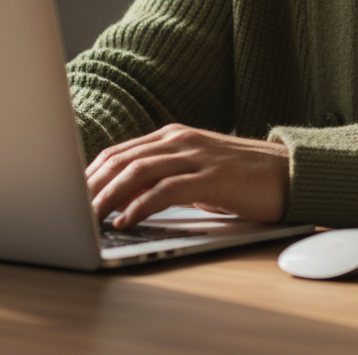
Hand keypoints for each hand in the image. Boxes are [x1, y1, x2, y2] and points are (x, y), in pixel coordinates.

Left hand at [86, 124, 289, 228]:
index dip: (90, 174)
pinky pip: (168, 190)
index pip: (120, 152)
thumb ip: (164, 178)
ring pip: (139, 172)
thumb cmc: (241, 177)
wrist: (289, 172)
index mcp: (174, 136)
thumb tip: (124, 201)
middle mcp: (182, 140)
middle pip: (122, 159)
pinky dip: (141, 206)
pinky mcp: (213, 176)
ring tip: (88, 218)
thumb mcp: (196, 172)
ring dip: (108, 196)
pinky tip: (125, 221)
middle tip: (68, 210)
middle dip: (90, 186)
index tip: (69, 198)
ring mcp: (197, 156)